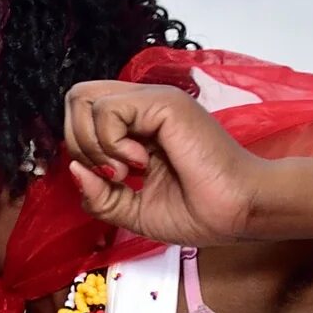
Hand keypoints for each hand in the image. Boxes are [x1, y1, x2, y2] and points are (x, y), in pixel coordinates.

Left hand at [63, 79, 267, 249]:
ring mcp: (154, 101)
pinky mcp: (165, 103)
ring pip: (85, 100)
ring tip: (129, 171)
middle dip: (78, 143)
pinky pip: (108, 110)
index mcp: (136, 127)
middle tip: (111, 173)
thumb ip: (98, 194)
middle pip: (76, 99)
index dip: (79, 148)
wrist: (238, 213)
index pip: (82, 114)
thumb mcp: (130, 211)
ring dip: (95, 145)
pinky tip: (140, 162)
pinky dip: (112, 143)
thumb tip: (73, 169)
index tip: (106, 180)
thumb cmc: (198, 211)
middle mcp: (143, 108)